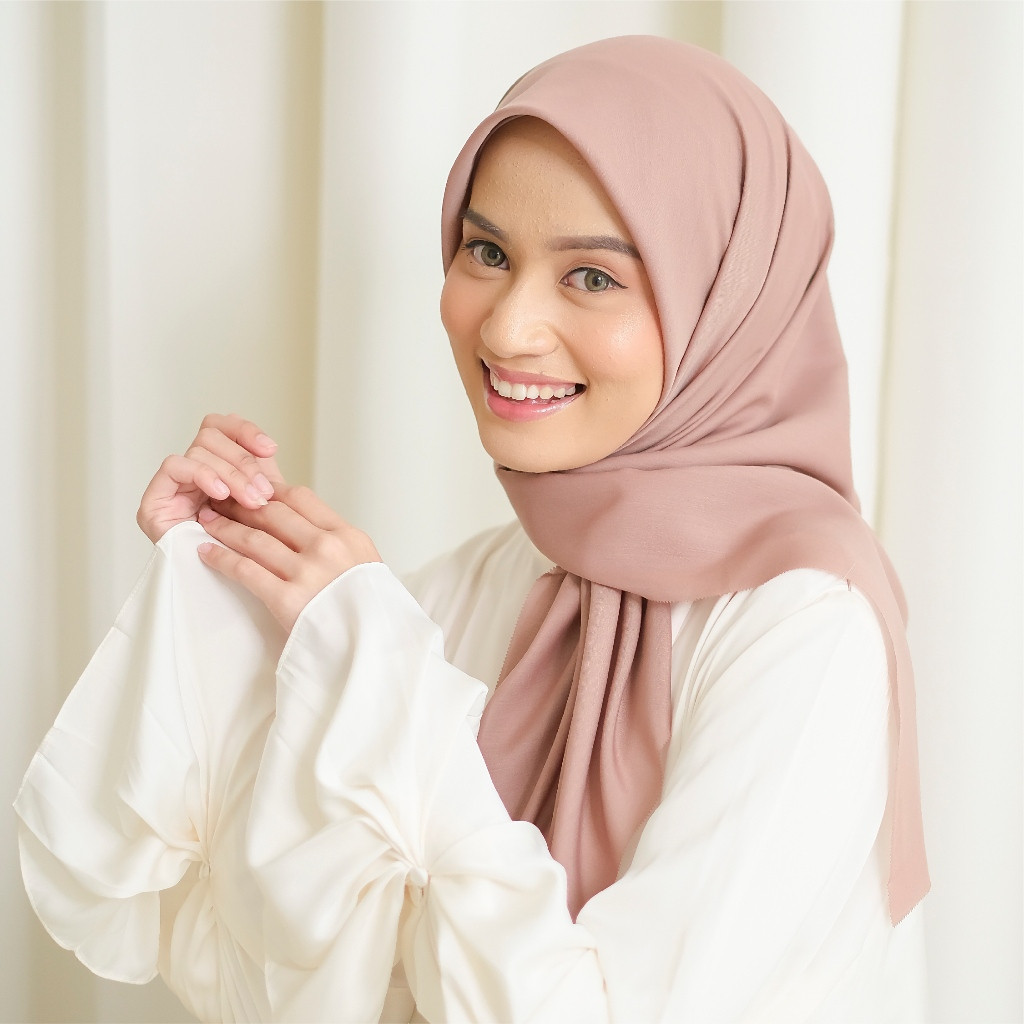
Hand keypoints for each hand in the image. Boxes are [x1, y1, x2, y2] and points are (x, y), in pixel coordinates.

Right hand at [137, 413, 281, 542]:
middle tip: (263, 490)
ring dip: (232, 474)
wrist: (231, 592)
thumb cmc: (250, 552)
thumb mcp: (264, 508)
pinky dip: (203, 475)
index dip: (245, 431)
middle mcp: (192, 472)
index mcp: (217, 468)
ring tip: (251, 500)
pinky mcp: (154, 502)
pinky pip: (174, 466)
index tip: (270, 449)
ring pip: (199, 450)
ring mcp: (173, 486)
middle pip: (211, 435)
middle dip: (243, 461)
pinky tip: (221, 496)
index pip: (222, 426)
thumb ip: (263, 476)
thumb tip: (269, 447)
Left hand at [195, 483, 381, 633]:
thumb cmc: (370, 612)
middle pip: (273, 513)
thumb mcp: (364, 566)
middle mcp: (327, 547)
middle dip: (241, 504)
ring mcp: (307, 573)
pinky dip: (221, 558)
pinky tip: (207, 553)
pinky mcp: (287, 600)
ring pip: (255, 539)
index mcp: (348, 536)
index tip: (250, 490)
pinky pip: (245, 570)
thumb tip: (303, 529)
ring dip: (225, 527)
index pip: (300, 498)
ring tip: (207, 522)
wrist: (375, 647)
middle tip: (220, 501)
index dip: (269, 490)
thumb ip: (337, 546)